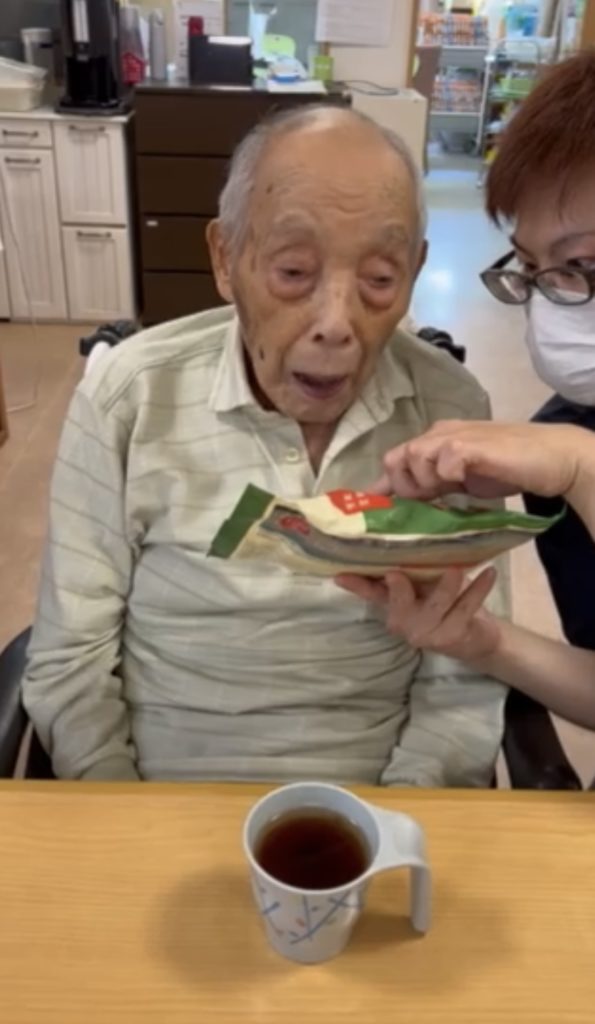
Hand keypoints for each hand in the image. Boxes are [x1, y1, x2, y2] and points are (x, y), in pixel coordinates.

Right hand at [335, 567, 501, 663]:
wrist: (473, 635)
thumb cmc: (442, 601)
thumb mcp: (420, 582)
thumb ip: (407, 564)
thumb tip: (394, 528)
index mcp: (392, 605)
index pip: (371, 593)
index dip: (356, 584)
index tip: (340, 574)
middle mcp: (404, 622)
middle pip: (399, 603)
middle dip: (399, 588)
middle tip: (399, 572)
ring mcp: (427, 633)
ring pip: (435, 605)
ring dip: (447, 586)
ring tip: (457, 568)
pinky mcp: (452, 636)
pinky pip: (465, 608)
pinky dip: (478, 590)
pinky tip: (488, 572)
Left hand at [374, 421, 585, 501]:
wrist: (548, 456)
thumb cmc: (505, 468)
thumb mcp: (459, 480)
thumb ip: (433, 485)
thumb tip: (404, 502)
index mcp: (433, 441)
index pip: (395, 459)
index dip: (383, 486)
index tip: (377, 511)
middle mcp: (438, 434)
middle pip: (395, 457)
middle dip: (404, 485)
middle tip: (428, 500)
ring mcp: (452, 437)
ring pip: (413, 456)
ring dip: (424, 481)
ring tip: (448, 490)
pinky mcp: (469, 445)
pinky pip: (443, 459)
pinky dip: (447, 474)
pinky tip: (463, 481)